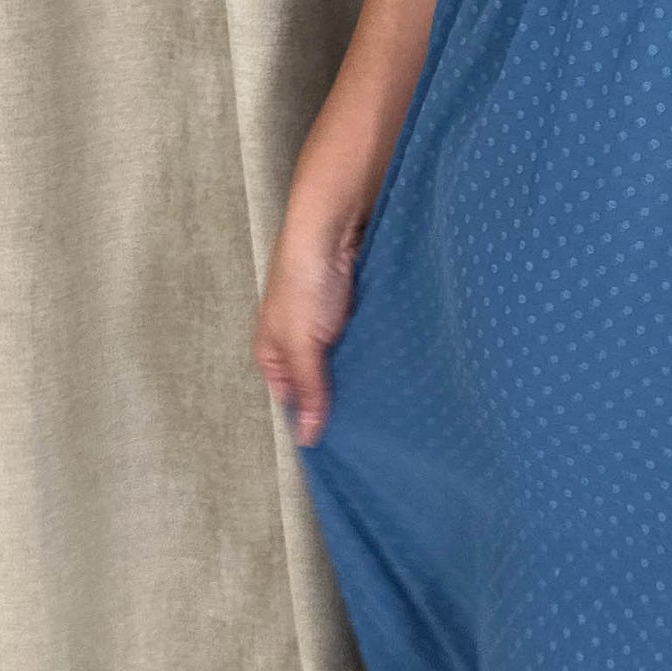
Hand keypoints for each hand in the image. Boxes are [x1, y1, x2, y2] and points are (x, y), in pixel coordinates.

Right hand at [252, 189, 367, 448]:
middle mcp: (298, 342)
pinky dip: (379, 354)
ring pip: (347, 364)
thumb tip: (307, 438)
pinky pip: (367, 342)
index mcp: (272, 353)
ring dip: (364, 378)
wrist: (335, 223)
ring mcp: (328, 326)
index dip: (313, 420)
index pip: (291, 400)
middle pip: (320, 384)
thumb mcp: (302, 342)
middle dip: (342, 401)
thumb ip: (309, 388)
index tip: (344, 447)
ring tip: (391, 408)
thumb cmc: (305, 279)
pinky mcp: (356, 310)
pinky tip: (399, 371)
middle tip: (374, 432)